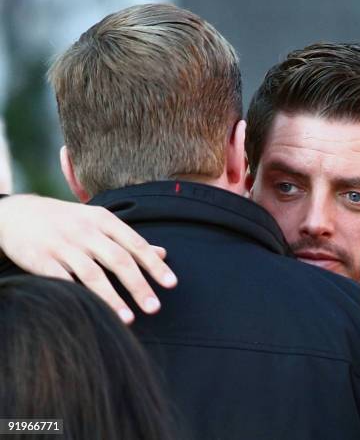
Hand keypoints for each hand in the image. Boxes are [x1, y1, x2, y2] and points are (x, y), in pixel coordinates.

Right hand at [0, 194, 176, 322]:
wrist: (16, 213)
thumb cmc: (66, 221)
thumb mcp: (98, 221)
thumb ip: (129, 239)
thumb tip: (163, 253)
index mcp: (103, 220)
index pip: (135, 244)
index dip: (154, 265)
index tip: (171, 284)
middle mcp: (86, 231)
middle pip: (118, 260)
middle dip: (139, 285)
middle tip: (155, 308)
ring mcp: (63, 245)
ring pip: (92, 274)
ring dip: (112, 298)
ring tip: (129, 319)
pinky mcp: (41, 259)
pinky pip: (62, 282)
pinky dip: (78, 297)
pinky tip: (91, 314)